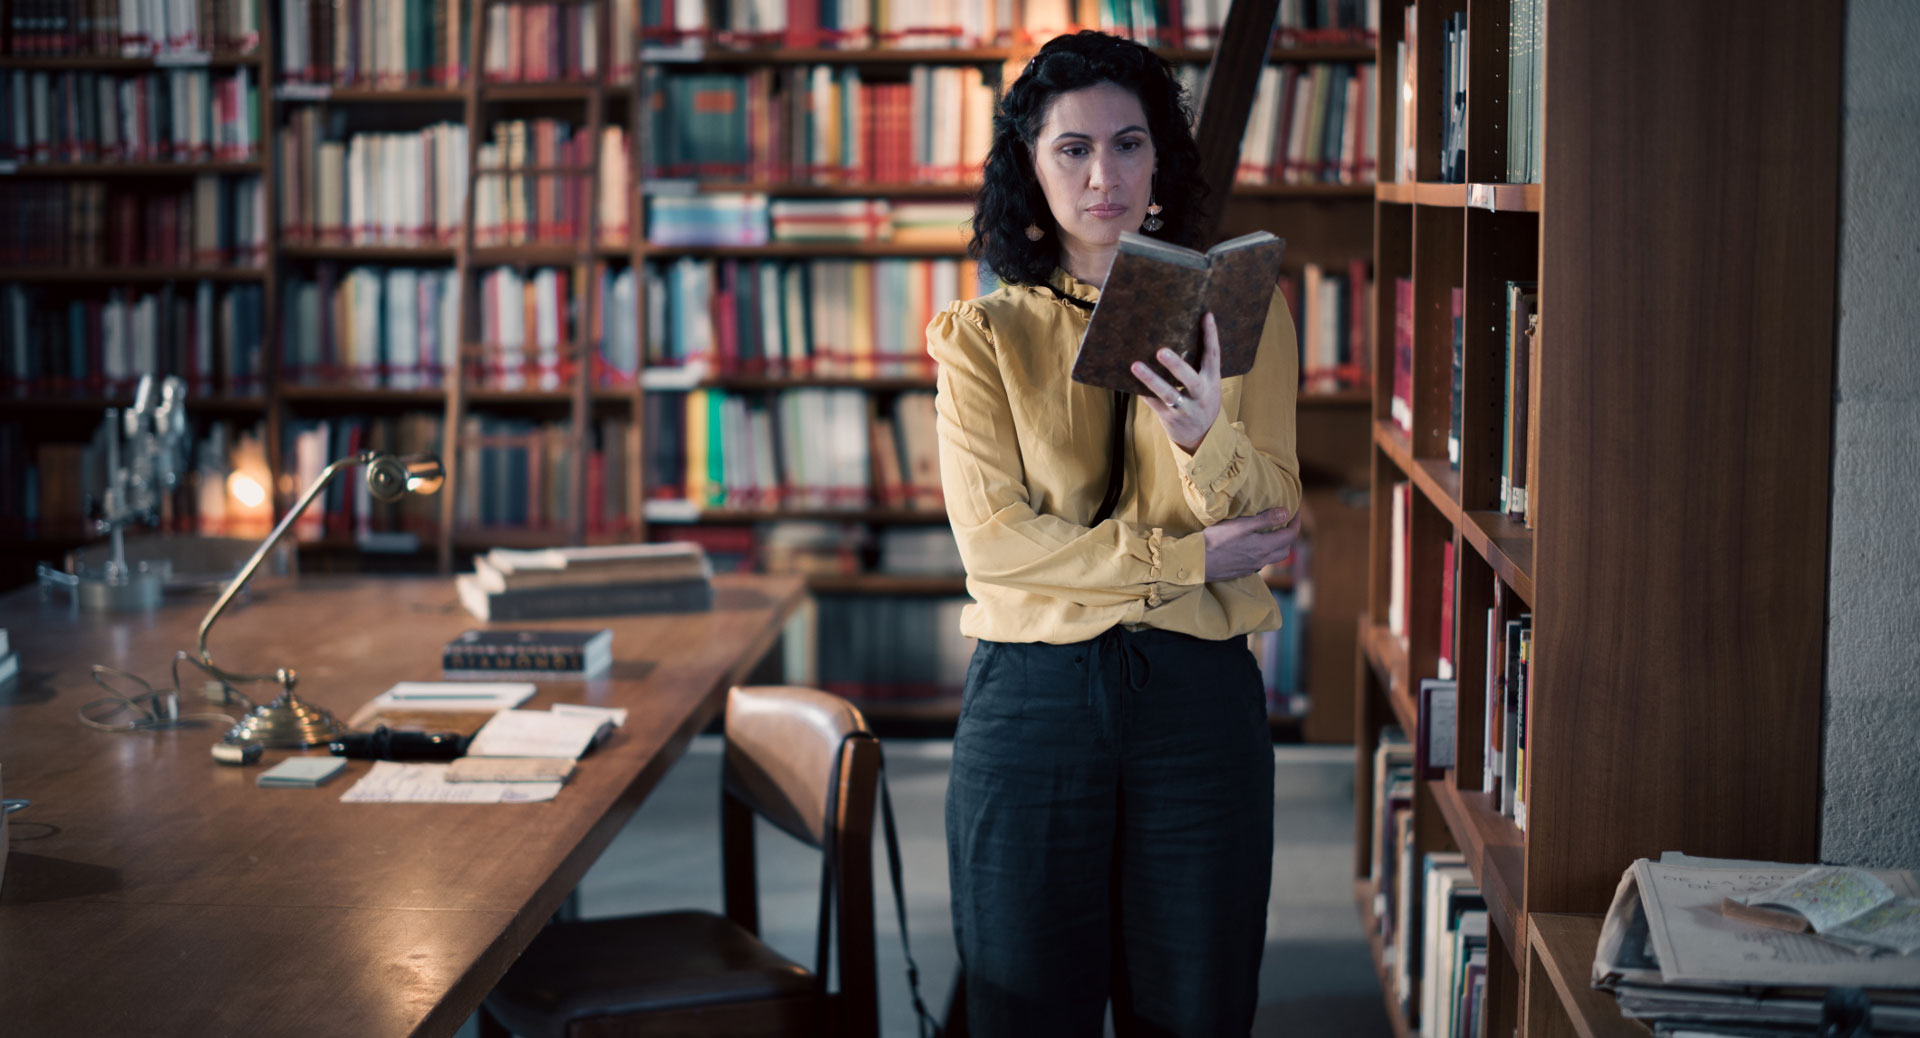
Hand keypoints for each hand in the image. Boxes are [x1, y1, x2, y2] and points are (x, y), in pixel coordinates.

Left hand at [1133, 312, 1222, 452]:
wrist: (1203, 438)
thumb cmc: (1201, 402)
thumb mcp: (1208, 385)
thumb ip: (1198, 366)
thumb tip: (1177, 334)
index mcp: (1212, 382)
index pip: (1214, 356)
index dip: (1211, 336)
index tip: (1206, 315)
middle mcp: (1201, 395)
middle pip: (1190, 379)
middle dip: (1176, 365)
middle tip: (1161, 351)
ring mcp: (1185, 409)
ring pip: (1167, 394)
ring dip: (1150, 380)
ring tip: (1135, 365)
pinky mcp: (1170, 419)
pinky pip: (1153, 403)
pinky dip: (1142, 391)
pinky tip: (1127, 381)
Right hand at [1202, 506, 1297, 581]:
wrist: (1195, 562)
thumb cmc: (1215, 540)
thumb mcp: (1241, 525)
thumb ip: (1265, 519)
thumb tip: (1287, 513)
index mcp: (1264, 547)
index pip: (1290, 536)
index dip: (1296, 523)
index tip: (1295, 512)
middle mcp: (1261, 560)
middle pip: (1285, 550)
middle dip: (1288, 537)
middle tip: (1284, 524)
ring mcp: (1251, 568)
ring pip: (1272, 558)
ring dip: (1276, 546)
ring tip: (1269, 534)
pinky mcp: (1241, 572)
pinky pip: (1259, 563)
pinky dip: (1262, 553)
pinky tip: (1252, 547)